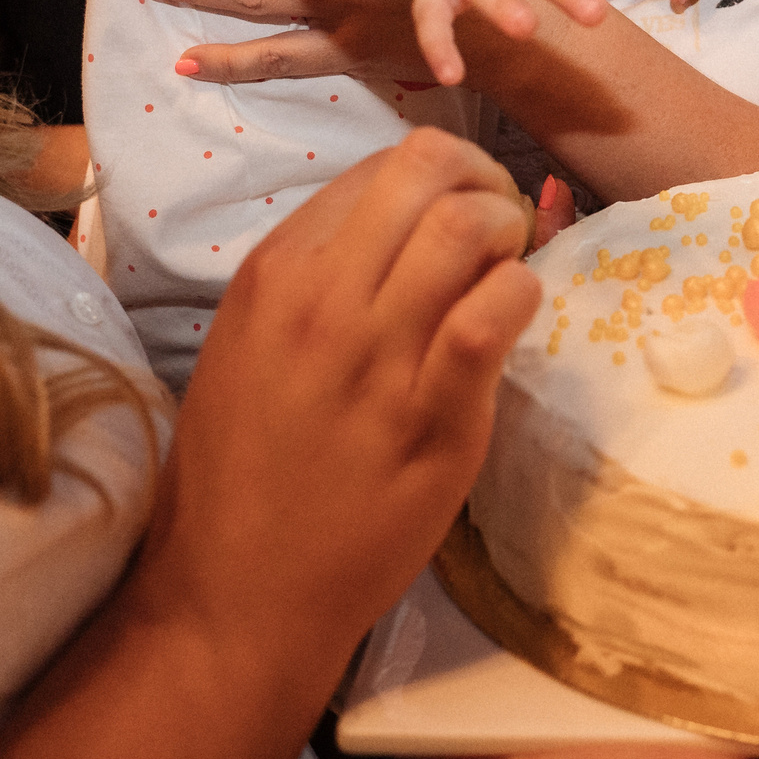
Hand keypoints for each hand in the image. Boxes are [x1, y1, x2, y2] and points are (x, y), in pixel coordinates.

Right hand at [129, 131, 537, 681]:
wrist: (238, 592)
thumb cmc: (241, 470)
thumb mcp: (250, 344)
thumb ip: (319, 279)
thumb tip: (404, 226)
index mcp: (275, 272)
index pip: (379, 166)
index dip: (440, 176)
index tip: (458, 211)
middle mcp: (322, 299)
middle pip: (429, 170)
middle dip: (485, 182)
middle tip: (498, 228)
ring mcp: (378, 358)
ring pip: (470, 228)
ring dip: (509, 235)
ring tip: (506, 274)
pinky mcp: (434, 419)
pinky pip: (494, 315)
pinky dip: (520, 296)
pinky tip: (512, 319)